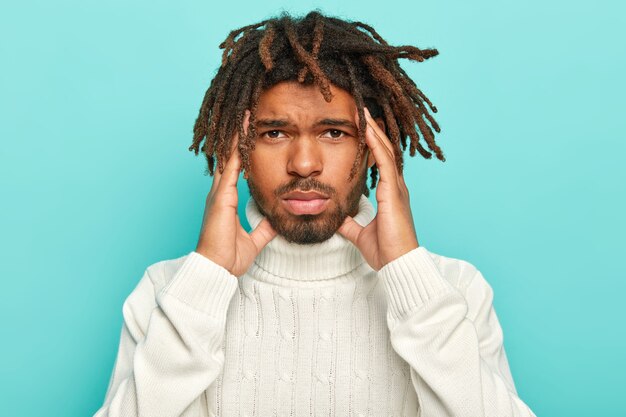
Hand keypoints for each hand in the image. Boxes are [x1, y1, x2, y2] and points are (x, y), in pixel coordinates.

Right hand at [195, 111, 276, 275]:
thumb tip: (275, 222)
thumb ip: (263, 229)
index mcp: (226, 200)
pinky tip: (241, 133)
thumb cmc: (228, 257)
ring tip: (245, 114)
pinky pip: (229, 166)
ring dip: (236, 135)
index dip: (242, 150)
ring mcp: (218, 192)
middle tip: (246, 113)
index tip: (250, 133)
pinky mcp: (221, 196)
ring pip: (228, 156)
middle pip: (230, 156)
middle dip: (237, 135)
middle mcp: (220, 192)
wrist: (216, 270)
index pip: (236, 168)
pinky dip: (235, 149)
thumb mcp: (253, 240)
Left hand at [338, 107, 418, 270]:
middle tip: (360, 110)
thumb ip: (350, 224)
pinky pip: (384, 161)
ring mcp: (397, 187)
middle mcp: (396, 186)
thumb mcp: (360, 234)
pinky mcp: (394, 192)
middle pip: (384, 149)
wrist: (398, 264)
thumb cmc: (385, 251)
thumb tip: (338, 219)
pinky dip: (375, 144)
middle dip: (372, 129)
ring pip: (385, 150)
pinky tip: (367, 129)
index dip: (370, 142)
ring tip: (362, 111)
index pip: (379, 161)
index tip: (359, 126)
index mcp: (390, 194)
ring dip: (373, 130)